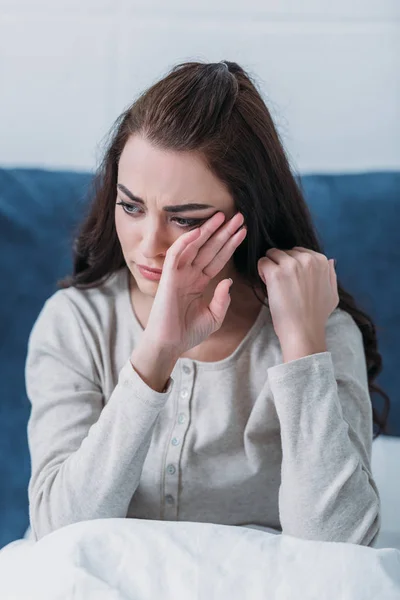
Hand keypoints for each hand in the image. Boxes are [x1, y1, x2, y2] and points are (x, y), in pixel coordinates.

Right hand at [142, 211, 246, 355]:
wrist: (170, 345)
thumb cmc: (188, 333)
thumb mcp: (214, 317)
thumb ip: (222, 300)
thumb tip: (228, 281)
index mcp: (198, 282)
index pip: (217, 259)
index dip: (229, 245)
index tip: (242, 232)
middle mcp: (189, 274)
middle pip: (209, 248)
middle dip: (223, 233)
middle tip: (238, 217)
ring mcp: (179, 274)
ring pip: (195, 246)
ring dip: (208, 231)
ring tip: (223, 216)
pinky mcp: (168, 277)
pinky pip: (176, 254)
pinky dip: (186, 242)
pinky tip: (200, 231)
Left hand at [257, 247, 338, 344]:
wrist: (304, 331)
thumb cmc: (317, 316)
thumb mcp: (333, 293)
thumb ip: (331, 275)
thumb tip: (330, 260)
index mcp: (321, 261)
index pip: (299, 251)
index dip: (293, 265)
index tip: (292, 280)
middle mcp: (307, 259)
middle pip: (285, 252)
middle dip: (281, 264)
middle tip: (282, 284)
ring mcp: (291, 265)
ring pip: (272, 254)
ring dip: (270, 266)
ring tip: (274, 284)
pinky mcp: (276, 273)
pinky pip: (262, 262)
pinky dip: (261, 272)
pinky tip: (267, 285)